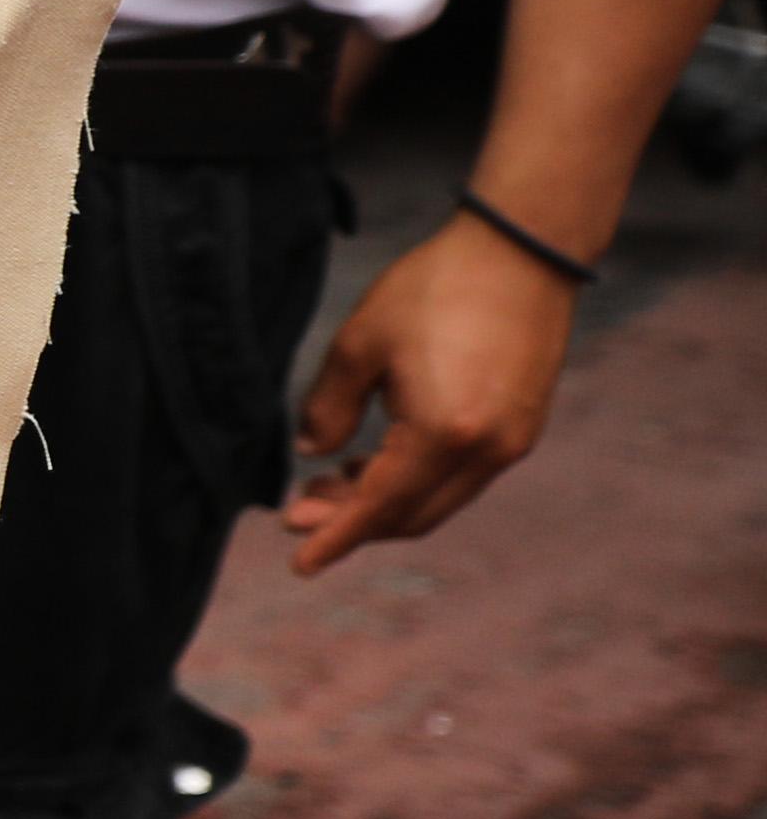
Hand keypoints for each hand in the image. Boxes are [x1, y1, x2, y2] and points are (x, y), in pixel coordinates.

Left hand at [282, 221, 574, 567]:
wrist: (522, 253)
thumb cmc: (435, 288)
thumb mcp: (361, 343)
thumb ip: (327, 407)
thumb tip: (311, 453)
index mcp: (444, 433)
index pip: (379, 506)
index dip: (336, 537)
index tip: (299, 565)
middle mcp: (487, 450)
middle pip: (411, 515)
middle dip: (352, 523)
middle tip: (297, 512)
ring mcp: (512, 442)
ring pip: (437, 500)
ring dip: (382, 502)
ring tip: (327, 485)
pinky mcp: (522, 428)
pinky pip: (460, 477)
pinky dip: (415, 481)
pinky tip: (374, 461)